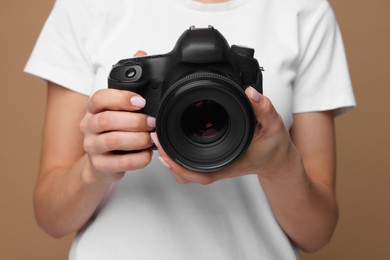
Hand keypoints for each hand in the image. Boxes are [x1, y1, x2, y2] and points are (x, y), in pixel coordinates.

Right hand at [79, 88, 155, 182]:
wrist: (101, 164)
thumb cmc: (113, 135)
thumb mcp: (116, 117)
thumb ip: (129, 109)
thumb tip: (154, 108)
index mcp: (93, 110)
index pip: (99, 98)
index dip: (122, 98)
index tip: (141, 102)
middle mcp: (88, 127)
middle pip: (107, 120)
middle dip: (135, 121)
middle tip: (151, 123)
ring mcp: (92, 147)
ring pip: (114, 140)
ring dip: (138, 138)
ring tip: (150, 138)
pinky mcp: (100, 165)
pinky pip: (123, 162)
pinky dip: (140, 157)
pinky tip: (147, 153)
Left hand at [152, 87, 293, 183]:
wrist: (278, 160)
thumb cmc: (275, 148)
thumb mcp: (273, 125)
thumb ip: (263, 108)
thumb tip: (250, 92)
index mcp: (229, 162)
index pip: (198, 174)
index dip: (178, 167)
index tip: (163, 152)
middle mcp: (219, 166)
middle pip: (186, 173)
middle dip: (168, 159)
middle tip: (156, 137)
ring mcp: (216, 165)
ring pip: (187, 171)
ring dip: (172, 159)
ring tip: (160, 140)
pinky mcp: (215, 160)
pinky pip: (193, 165)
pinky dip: (180, 159)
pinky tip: (174, 143)